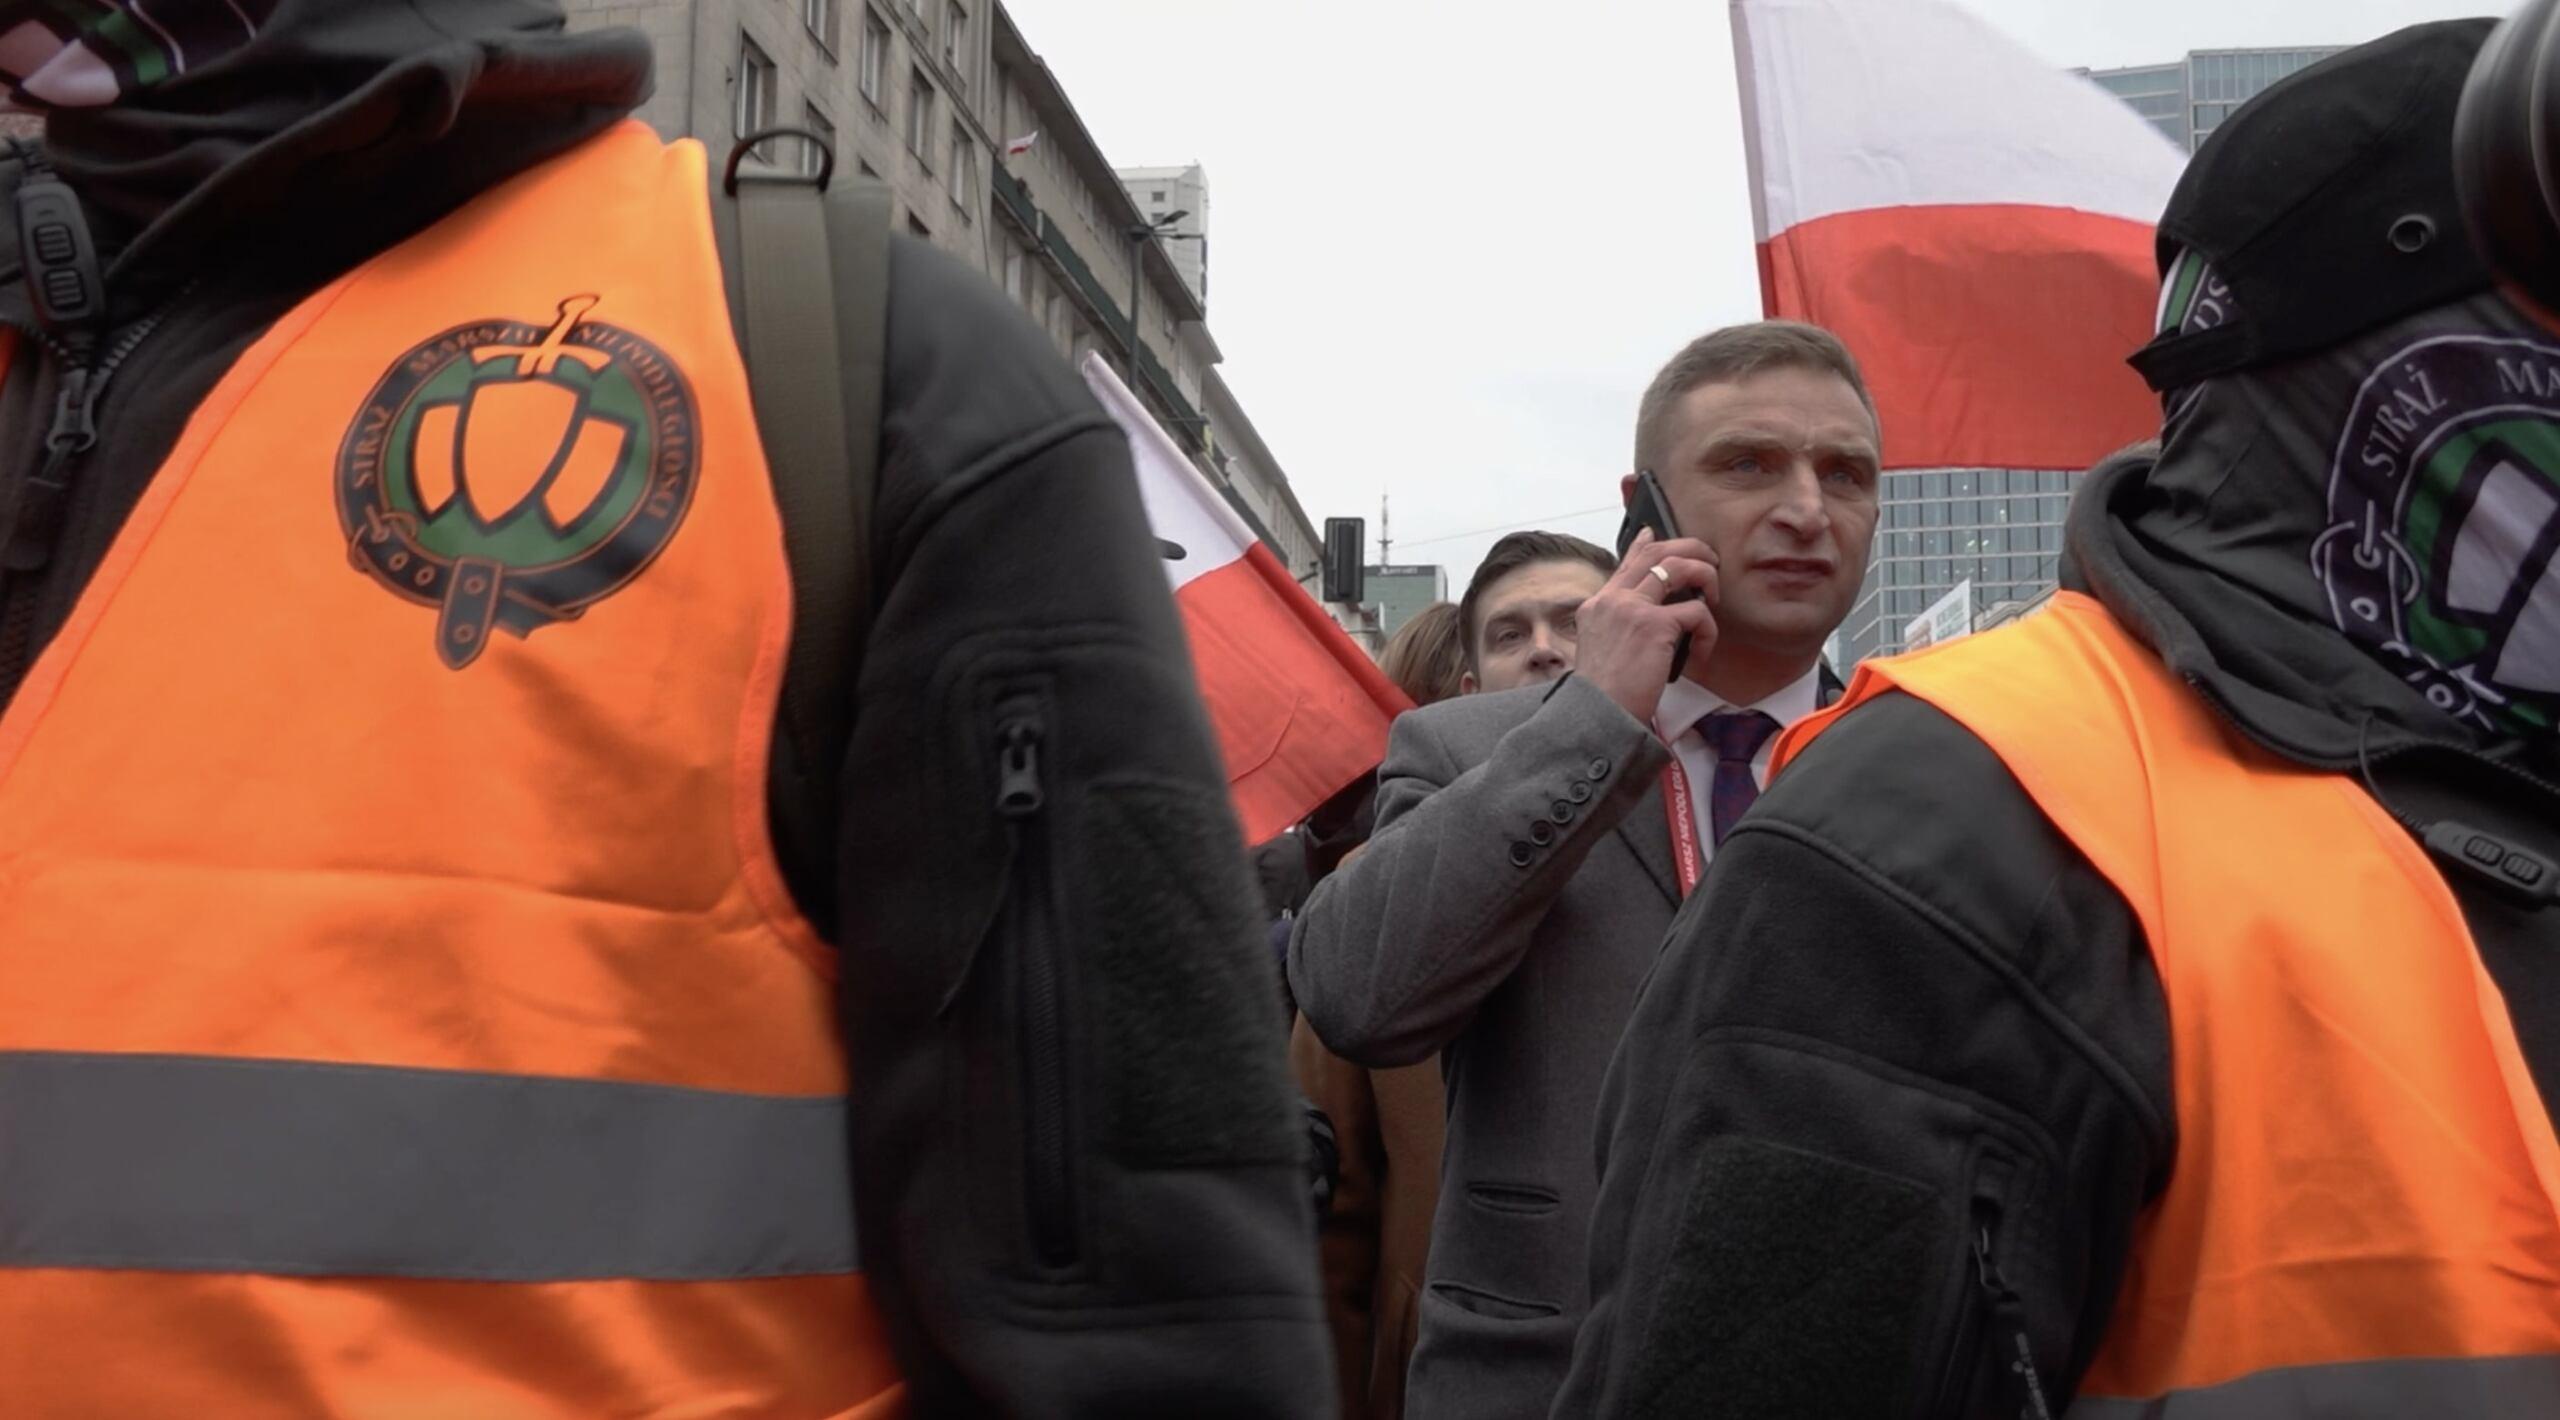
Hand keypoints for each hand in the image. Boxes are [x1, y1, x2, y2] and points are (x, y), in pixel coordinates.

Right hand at [1573, 530, 1718, 725]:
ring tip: (1715, 598)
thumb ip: (1621, 629)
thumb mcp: (1603, 652)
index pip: (1625, 563)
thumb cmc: (1605, 696)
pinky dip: (1708, 631)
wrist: (1598, 715)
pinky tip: (1702, 651)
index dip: (1644, 544)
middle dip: (1690, 548)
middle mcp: (1612, 600)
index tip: (1655, 532)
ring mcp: (1631, 608)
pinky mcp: (1654, 625)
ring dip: (1706, 575)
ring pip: (1679, 567)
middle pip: (1656, 551)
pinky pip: (1696, 613)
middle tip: (1710, 561)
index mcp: (1597, 606)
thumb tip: (1658, 620)